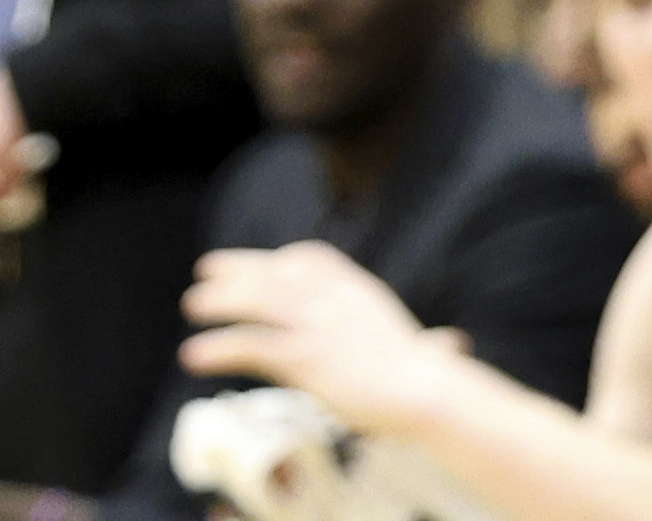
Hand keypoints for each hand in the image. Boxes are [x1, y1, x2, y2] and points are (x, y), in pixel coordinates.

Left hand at [177, 239, 456, 433]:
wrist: (424, 392)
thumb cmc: (431, 379)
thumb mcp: (423, 348)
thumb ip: (427, 342)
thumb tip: (457, 346)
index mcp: (356, 289)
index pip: (310, 258)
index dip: (280, 259)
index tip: (262, 262)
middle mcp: (331, 298)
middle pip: (273, 274)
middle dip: (237, 270)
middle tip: (205, 270)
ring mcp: (314, 324)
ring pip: (255, 301)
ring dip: (220, 301)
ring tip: (193, 305)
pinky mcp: (302, 356)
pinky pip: (250, 346)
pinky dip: (218, 347)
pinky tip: (195, 354)